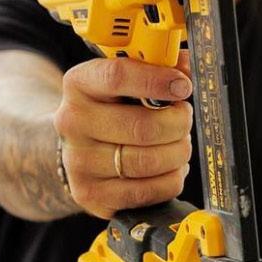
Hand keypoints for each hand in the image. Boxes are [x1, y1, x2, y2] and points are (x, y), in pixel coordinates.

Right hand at [53, 54, 193, 219]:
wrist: (78, 149)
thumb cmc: (112, 110)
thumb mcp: (126, 82)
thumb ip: (158, 67)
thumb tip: (188, 68)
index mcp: (79, 84)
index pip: (117, 77)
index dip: (157, 80)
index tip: (183, 86)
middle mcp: (73, 123)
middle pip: (143, 127)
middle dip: (178, 124)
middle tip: (183, 119)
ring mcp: (80, 163)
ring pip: (149, 162)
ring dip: (178, 153)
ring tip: (178, 144)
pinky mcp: (92, 194)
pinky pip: (149, 191)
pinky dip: (171, 179)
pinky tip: (168, 168)